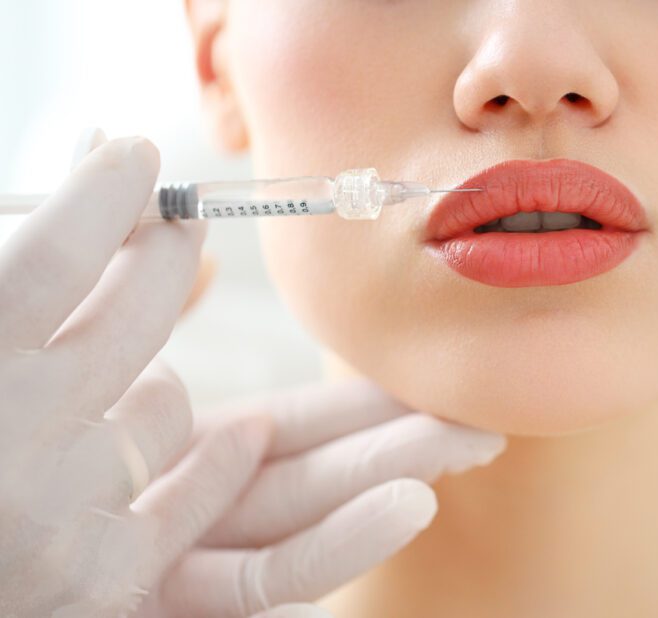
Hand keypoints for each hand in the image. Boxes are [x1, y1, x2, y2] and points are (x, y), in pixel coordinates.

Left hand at [0, 129, 505, 617]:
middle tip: (472, 398)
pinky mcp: (135, 603)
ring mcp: (139, 555)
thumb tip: (132, 167)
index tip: (405, 354)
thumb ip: (63, 253)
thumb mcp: (0, 311)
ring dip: (385, 477)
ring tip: (472, 440)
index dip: (338, 385)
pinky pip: (250, 588)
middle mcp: (137, 496)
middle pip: (286, 460)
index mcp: (114, 432)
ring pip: (286, 515)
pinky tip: (410, 504)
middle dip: (383, 426)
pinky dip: (334, 552)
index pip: (242, 401)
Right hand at [0, 129, 212, 615]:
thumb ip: (15, 278)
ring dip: (152, 385)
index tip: (136, 155)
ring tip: (124, 381)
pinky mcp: (108, 581)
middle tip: (179, 220)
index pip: (47, 262)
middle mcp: (5, 443)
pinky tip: (246, 435)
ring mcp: (59, 521)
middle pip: (131, 319)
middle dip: (160, 254)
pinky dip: (218, 464)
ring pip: (165, 406)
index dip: (100, 196)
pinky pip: (200, 490)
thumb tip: (100, 162)